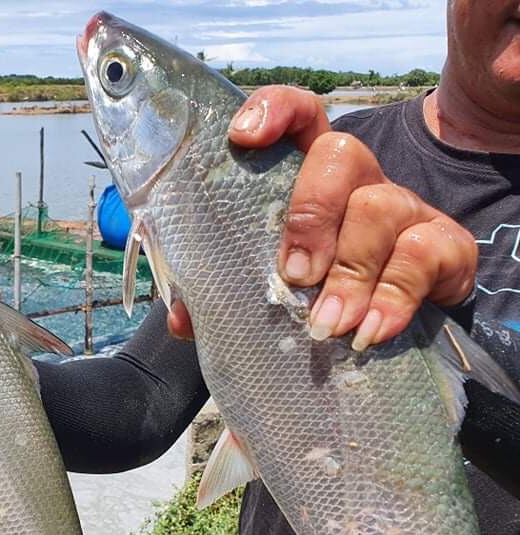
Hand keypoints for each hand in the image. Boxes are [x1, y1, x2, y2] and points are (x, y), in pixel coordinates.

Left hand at [167, 86, 476, 351]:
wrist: (387, 328)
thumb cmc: (310, 297)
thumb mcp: (263, 290)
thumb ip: (219, 294)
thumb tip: (181, 317)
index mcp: (306, 178)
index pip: (300, 115)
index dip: (276, 111)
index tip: (243, 137)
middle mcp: (359, 181)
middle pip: (342, 152)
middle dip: (311, 213)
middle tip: (294, 274)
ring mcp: (405, 208)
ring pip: (381, 206)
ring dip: (349, 272)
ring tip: (326, 323)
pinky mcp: (444, 246)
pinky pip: (423, 255)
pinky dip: (392, 298)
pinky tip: (368, 332)